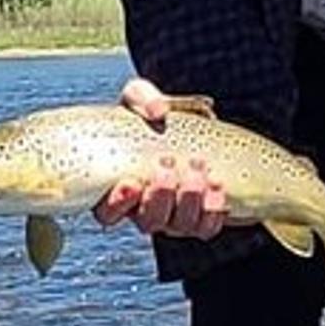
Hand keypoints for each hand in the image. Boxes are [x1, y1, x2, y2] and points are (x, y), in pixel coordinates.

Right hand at [92, 77, 227, 239]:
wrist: (182, 127)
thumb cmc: (149, 115)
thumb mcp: (138, 98)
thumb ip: (142, 98)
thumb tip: (158, 110)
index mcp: (117, 189)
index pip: (107, 213)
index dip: (117, 204)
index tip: (131, 182)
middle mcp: (143, 211)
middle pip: (148, 222)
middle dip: (160, 197)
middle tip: (167, 164)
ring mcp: (172, 218)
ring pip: (179, 226)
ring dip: (189, 200)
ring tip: (196, 167)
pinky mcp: (199, 218)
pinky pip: (206, 227)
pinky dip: (213, 210)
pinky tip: (216, 184)